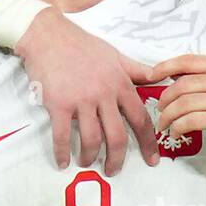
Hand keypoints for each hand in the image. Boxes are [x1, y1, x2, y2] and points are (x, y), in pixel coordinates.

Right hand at [15, 10, 159, 173]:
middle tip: (113, 170)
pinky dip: (62, 153)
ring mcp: (81, 100)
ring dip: (90, 157)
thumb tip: (158, 76)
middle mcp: (103, 94)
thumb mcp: (114, 54)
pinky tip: (63, 162)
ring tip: (87, 163)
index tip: (152, 160)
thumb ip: (135, 70)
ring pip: (92, 139)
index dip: (148, 143)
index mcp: (120, 84)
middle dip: (117, 159)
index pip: (140, 118)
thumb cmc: (81, 45)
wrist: (48, 35)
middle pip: (117, 136)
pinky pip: (61, 136)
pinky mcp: (58, 104)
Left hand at [147, 54, 205, 165]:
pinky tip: (176, 133)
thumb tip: (173, 76)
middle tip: (159, 111)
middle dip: (165, 99)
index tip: (151, 75)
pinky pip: (191, 120)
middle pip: (182, 84)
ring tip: (164, 125)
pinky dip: (178, 127)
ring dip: (168, 116)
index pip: (189, 60)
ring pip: (184, 103)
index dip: (166, 66)